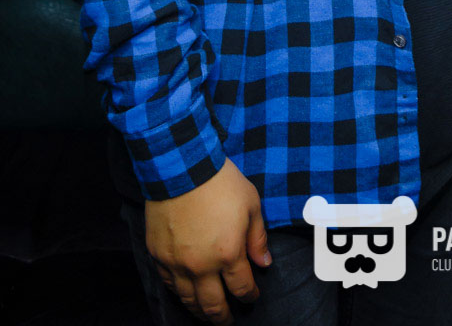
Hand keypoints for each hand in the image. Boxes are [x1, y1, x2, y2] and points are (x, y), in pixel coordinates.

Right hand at [144, 157, 271, 323]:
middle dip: (223, 317)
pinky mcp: (159, 255)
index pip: (241, 287)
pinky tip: (185, 294)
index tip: (252, 296)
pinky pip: (169, 284)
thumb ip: (257, 237)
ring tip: (207, 315)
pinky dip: (179, 293)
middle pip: (213, 305)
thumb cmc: (220, 182)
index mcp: (228, 253)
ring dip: (200, 312)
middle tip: (228, 321)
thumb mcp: (251, 204)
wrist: (182, 168)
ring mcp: (177, 263)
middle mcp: (202, 266)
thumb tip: (264, 263)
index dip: (249, 295)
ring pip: (189, 300)